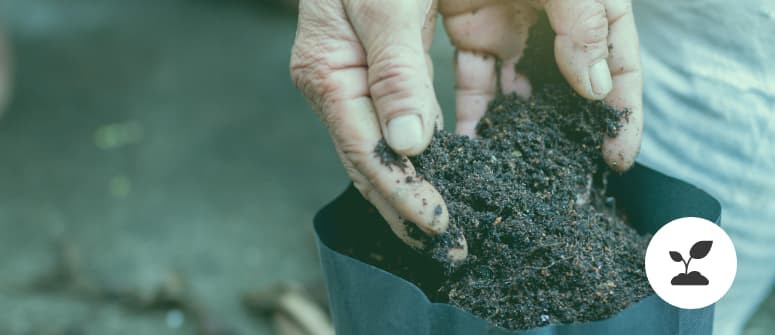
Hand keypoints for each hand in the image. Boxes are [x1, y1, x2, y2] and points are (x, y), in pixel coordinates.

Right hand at [290, 0, 467, 261]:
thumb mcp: (384, 2)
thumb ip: (395, 70)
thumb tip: (408, 144)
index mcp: (328, 70)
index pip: (365, 150)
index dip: (402, 192)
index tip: (437, 227)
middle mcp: (341, 84)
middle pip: (374, 160)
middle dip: (412, 205)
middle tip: (449, 248)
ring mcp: (365, 80)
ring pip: (396, 147)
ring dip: (427, 185)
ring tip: (455, 223)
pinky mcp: (392, 70)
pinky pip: (416, 118)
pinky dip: (441, 147)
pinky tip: (465, 171)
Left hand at [441, 0, 642, 170]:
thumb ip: (580, 23)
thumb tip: (596, 87)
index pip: (618, 60)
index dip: (623, 111)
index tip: (617, 158)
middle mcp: (552, 19)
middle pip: (571, 86)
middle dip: (572, 133)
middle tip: (570, 183)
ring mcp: (509, 28)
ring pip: (520, 92)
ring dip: (522, 133)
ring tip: (522, 178)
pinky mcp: (470, 32)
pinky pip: (474, 84)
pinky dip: (475, 118)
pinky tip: (474, 153)